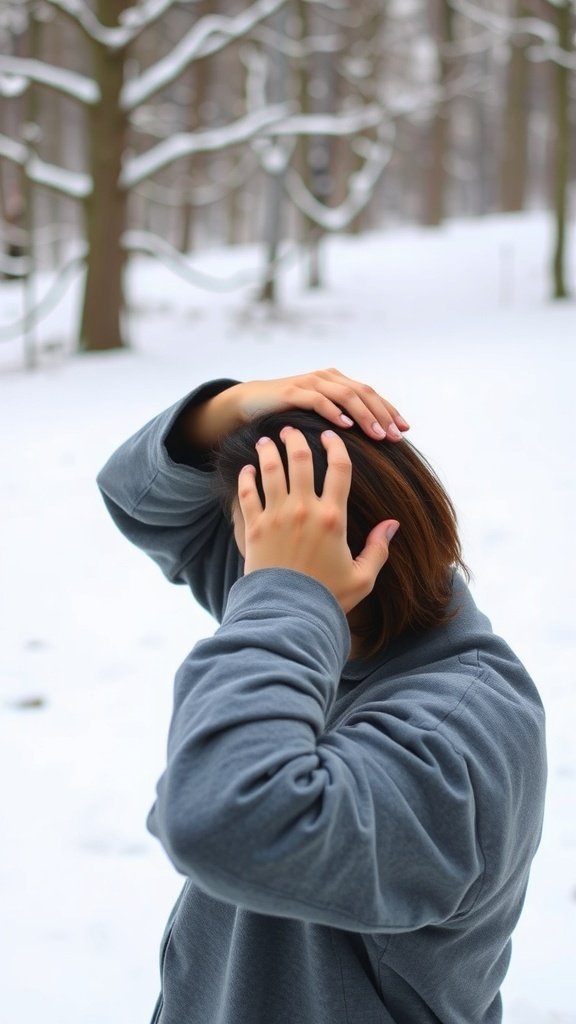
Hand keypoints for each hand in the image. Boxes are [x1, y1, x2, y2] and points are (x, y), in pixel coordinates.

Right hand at [235, 368, 408, 441]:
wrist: (250, 402)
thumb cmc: (288, 413)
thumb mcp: (319, 414)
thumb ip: (341, 417)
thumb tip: (372, 437)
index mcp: (337, 382)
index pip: (371, 394)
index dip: (390, 410)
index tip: (405, 431)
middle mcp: (327, 377)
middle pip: (364, 393)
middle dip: (383, 415)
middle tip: (396, 437)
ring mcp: (310, 382)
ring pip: (346, 396)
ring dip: (364, 416)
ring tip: (378, 435)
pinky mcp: (293, 392)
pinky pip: (318, 400)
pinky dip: (334, 412)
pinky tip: (346, 426)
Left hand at [238, 426, 399, 614]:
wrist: (288, 615)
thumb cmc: (327, 598)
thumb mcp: (363, 578)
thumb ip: (379, 549)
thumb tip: (393, 525)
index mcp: (333, 518)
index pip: (339, 468)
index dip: (336, 446)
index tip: (330, 436)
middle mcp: (304, 510)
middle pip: (300, 459)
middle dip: (295, 439)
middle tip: (290, 430)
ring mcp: (276, 517)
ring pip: (271, 470)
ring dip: (268, 451)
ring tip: (266, 441)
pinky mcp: (254, 528)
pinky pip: (248, 493)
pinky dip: (247, 478)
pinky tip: (248, 470)